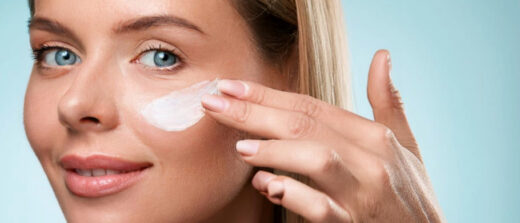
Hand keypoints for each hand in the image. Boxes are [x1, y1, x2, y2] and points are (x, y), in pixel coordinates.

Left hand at [200, 50, 442, 221]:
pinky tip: (266, 185)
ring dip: (275, 151)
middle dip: (255, 113)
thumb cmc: (410, 196)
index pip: (312, 107)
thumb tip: (381, 57)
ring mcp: (362, 194)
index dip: (268, 95)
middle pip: (306, 126)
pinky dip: (292, 194)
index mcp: (376, 137)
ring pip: (316, 160)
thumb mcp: (406, 146)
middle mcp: (370, 161)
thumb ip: (388, 103)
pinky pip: (320, 208)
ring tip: (241, 148)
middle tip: (215, 104)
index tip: (230, 87)